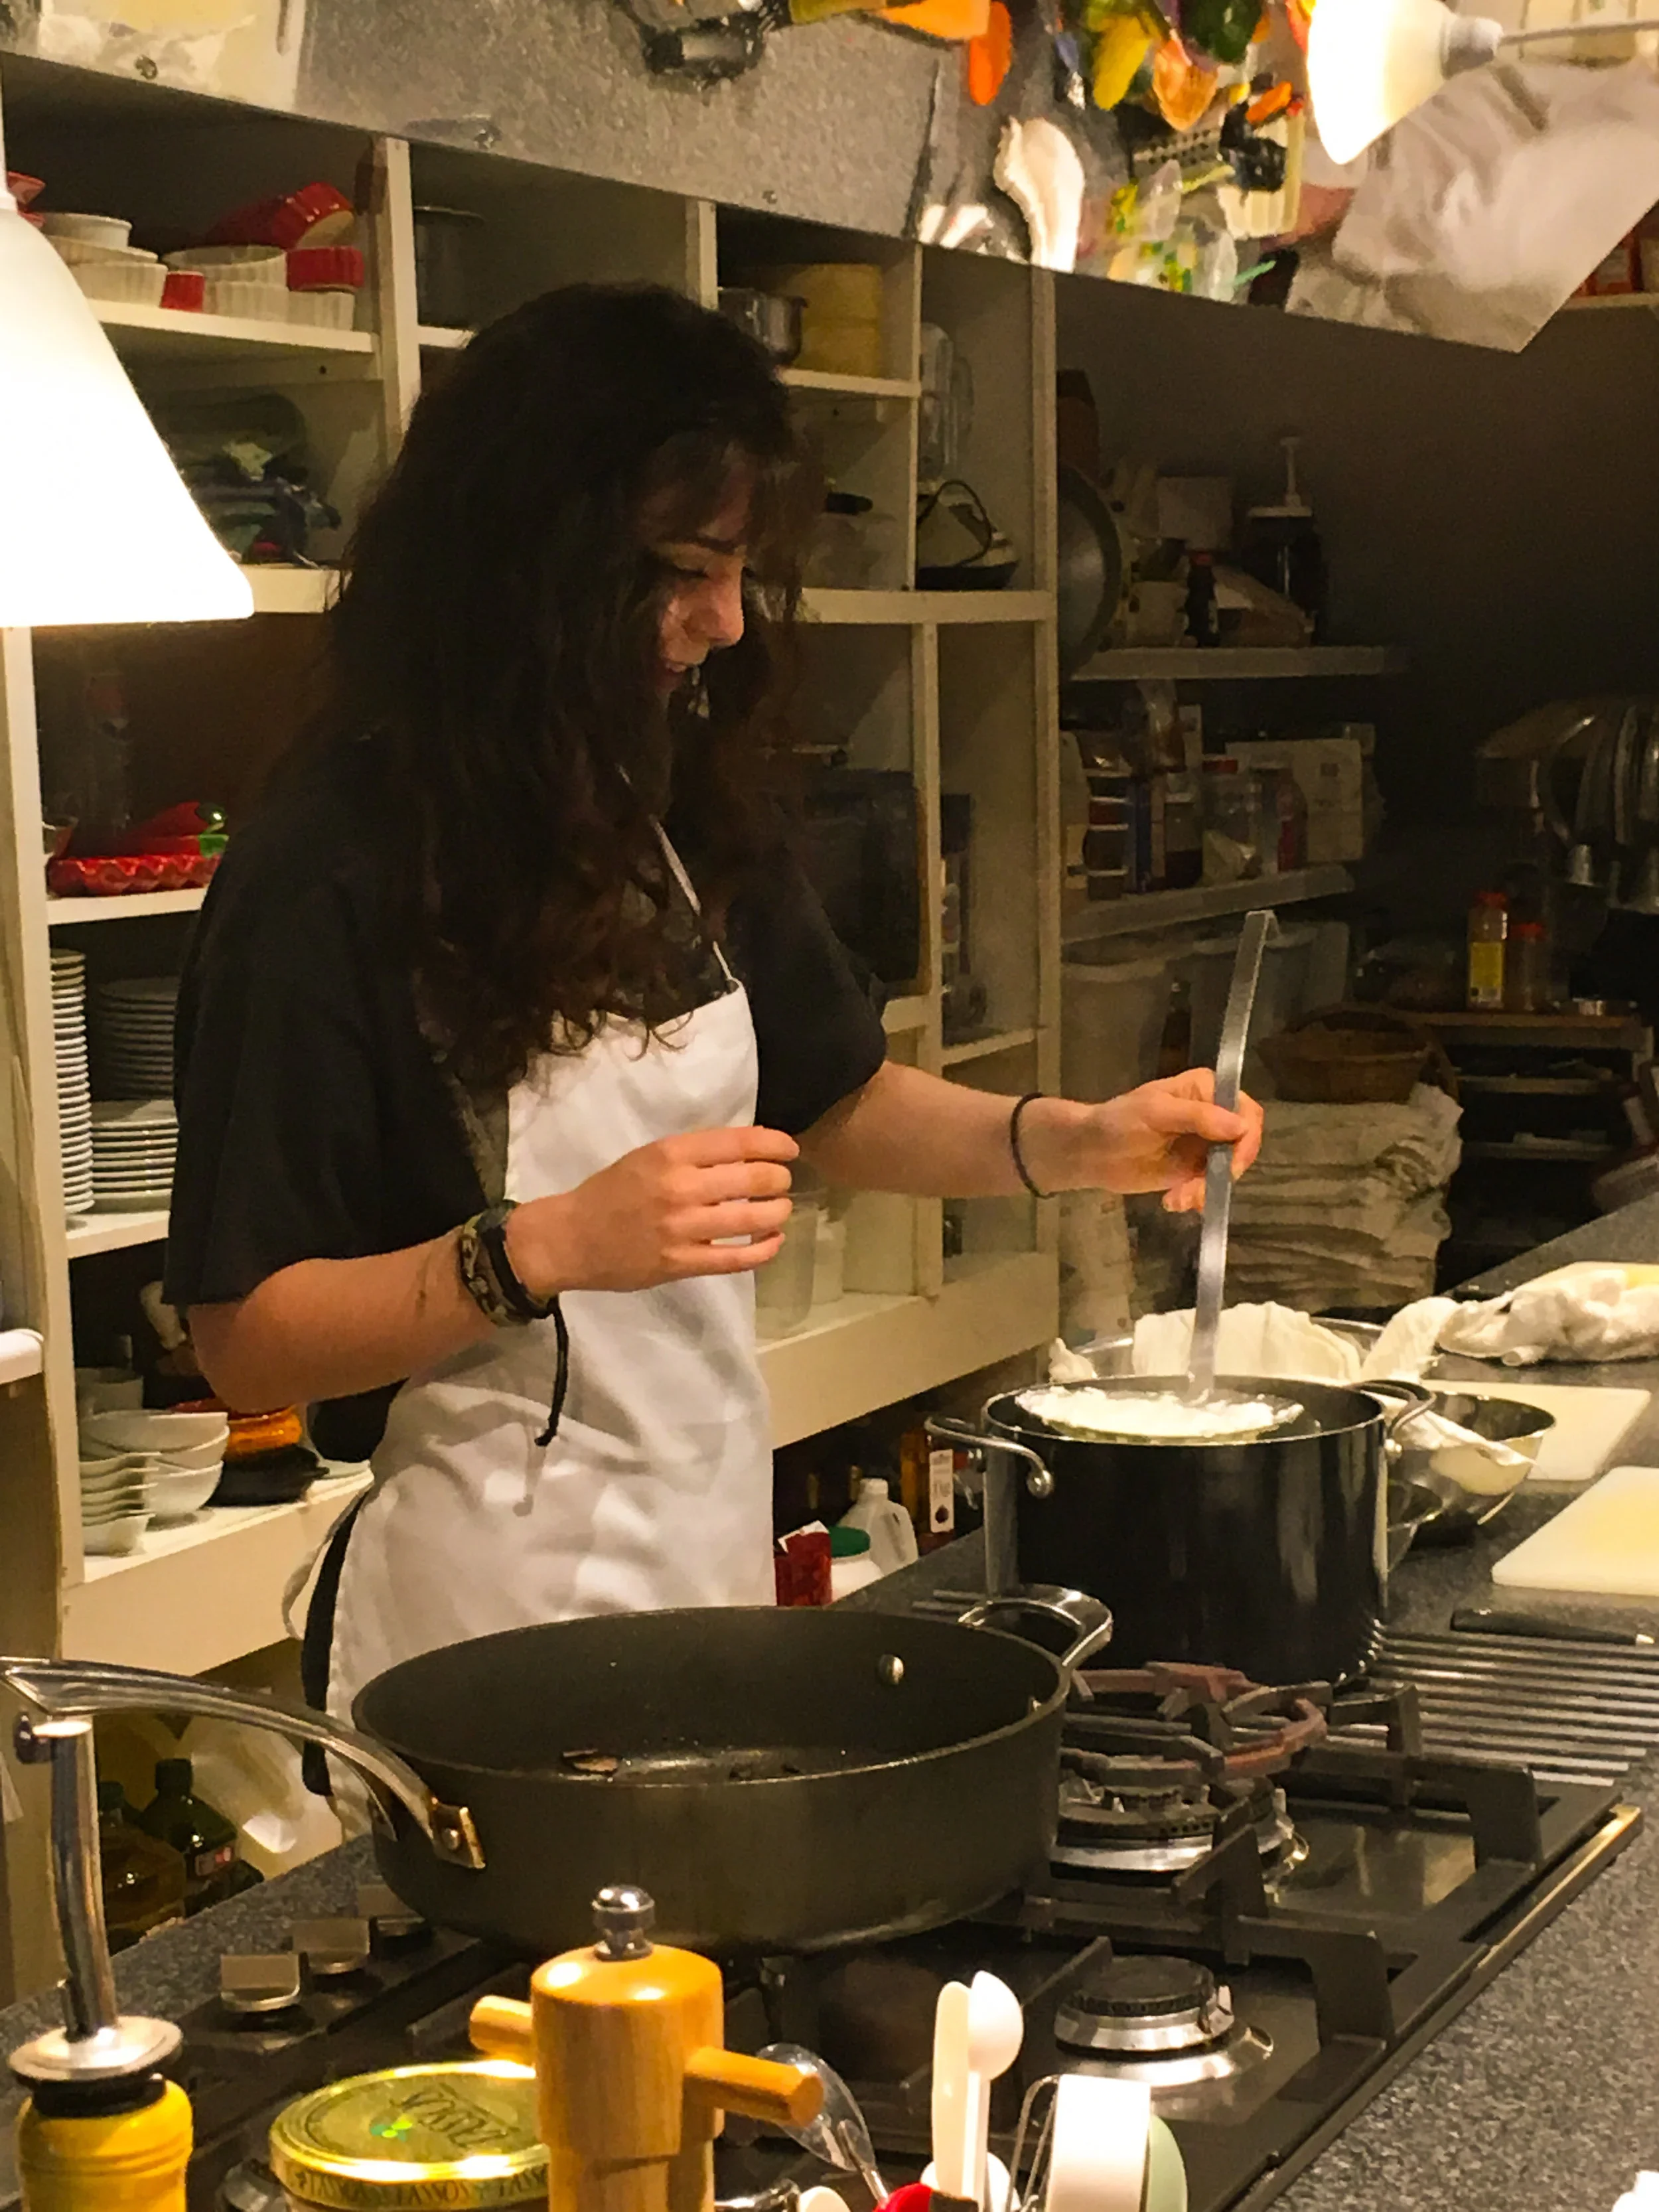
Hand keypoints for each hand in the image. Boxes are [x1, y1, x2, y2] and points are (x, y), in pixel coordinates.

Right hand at [505, 1125, 798, 1294]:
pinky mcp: (681, 1263)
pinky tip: (773, 1242)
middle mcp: (679, 1187)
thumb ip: (693, 1154)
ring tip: (780, 1210)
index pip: (738, 1142)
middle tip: (782, 1183)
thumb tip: (748, 1151)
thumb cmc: (611, 1192)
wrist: (571, 1238)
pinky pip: (737, 1258)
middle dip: (779, 1179)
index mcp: (670, 1153)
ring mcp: (681, 1227)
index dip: (774, 1144)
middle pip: (752, 1178)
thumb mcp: (648, 1156)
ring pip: (752, 1217)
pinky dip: (764, 1250)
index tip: (790, 1150)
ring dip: (777, 1212)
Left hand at [1046, 1070, 1262, 1212]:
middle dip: (1223, 1172)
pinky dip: (1196, 1199)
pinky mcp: (1194, 1170)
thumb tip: (1241, 1126)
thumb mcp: (1155, 1112)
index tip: (1231, 1165)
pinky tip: (1174, 1202)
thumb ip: (1198, 1117)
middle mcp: (1212, 1115)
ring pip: (1227, 1170)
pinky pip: (1210, 1187)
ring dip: (1205, 1190)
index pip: (1246, 1111)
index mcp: (1206, 1090)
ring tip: (1176, 1199)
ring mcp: (1205, 1144)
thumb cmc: (1118, 1121)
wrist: (1091, 1152)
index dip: (1246, 1139)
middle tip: (1198, 1191)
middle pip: (1243, 1145)